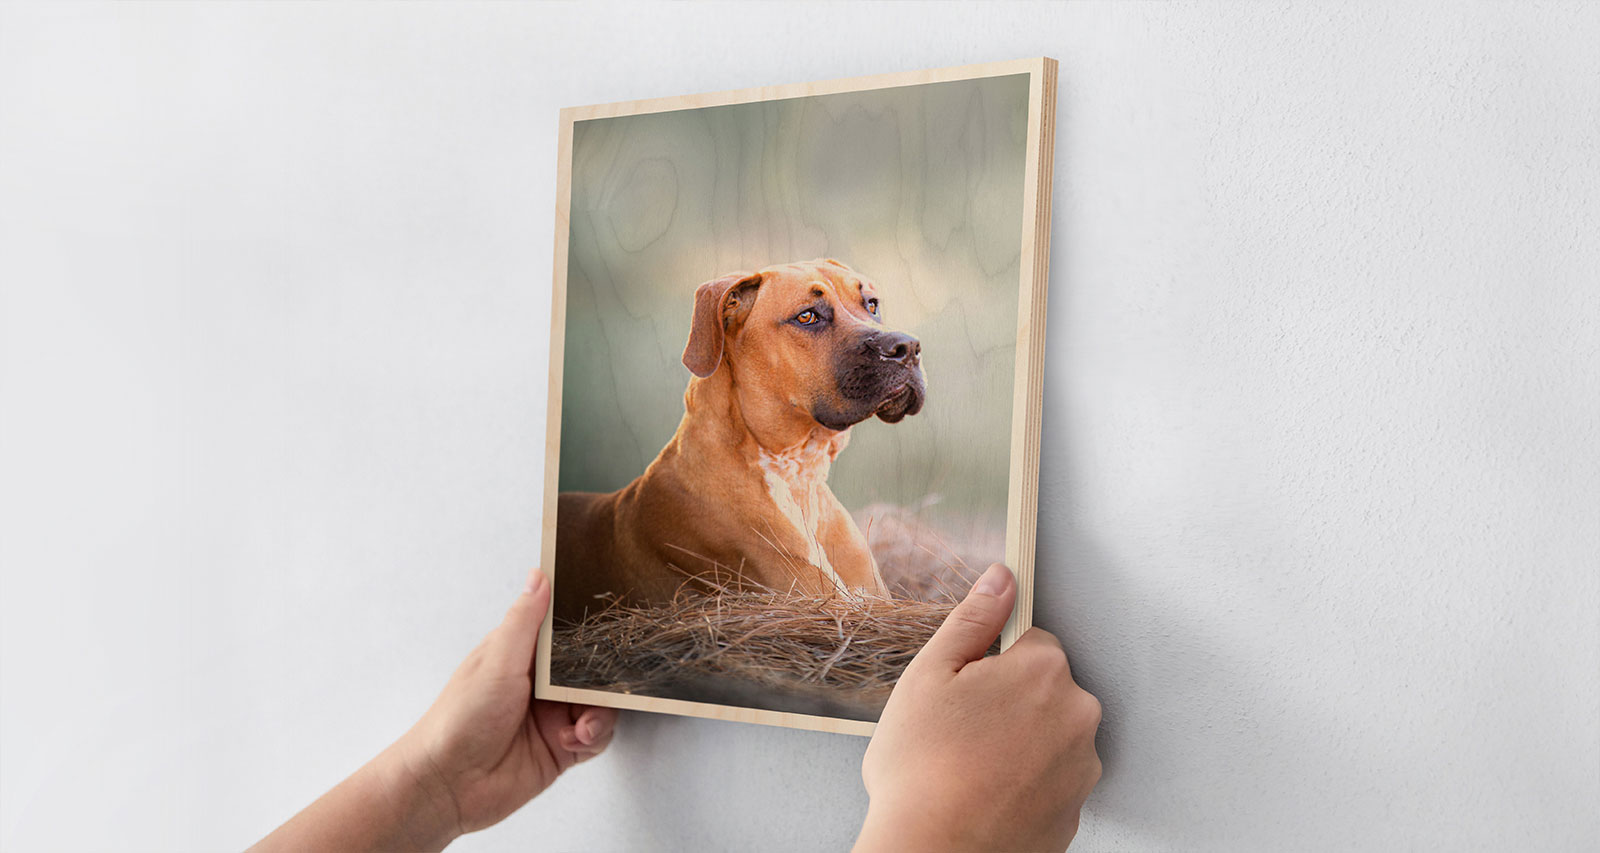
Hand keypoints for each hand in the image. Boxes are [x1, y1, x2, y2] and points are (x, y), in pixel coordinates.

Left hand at [252, 568, 617, 851]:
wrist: (448, 785)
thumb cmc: (459, 719)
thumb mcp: (496, 661)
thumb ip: (524, 620)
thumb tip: (538, 575)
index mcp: (522, 655)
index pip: (566, 633)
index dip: (589, 631)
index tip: (611, 627)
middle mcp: (540, 685)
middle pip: (591, 670)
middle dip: (603, 677)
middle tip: (605, 683)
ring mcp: (552, 717)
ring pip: (600, 704)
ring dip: (600, 712)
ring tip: (582, 723)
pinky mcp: (562, 749)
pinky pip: (596, 736)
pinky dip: (594, 736)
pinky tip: (575, 740)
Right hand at [855, 563, 1101, 851]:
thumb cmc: (922, 771)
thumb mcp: (930, 675)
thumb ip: (973, 620)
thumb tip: (1001, 579)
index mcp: (1044, 672)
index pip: (1030, 642)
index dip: (990, 663)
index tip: (964, 690)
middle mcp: (1077, 716)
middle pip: (1044, 690)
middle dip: (1008, 703)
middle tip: (958, 731)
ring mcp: (1080, 769)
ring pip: (1048, 736)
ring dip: (1018, 745)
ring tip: (968, 769)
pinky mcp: (1074, 812)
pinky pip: (1050, 781)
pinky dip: (1023, 785)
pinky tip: (984, 795)